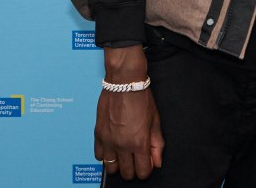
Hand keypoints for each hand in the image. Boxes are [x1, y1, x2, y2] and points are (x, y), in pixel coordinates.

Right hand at [94, 46, 163, 179]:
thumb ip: (157, 143)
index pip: (142, 172)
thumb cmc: (141, 98)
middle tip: (137, 159)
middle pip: (126, 173)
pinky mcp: (98, 134)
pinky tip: (113, 147)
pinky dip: (106, 155)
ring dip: (118, 164)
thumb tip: (157, 162)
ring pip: (111, 168)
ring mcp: (108, 141)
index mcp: (138, 143)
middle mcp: (122, 145)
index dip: (146, 170)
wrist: (124, 82)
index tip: (147, 163)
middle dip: (133, 169)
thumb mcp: (155, 120)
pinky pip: (98, 156)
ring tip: (124, 154)